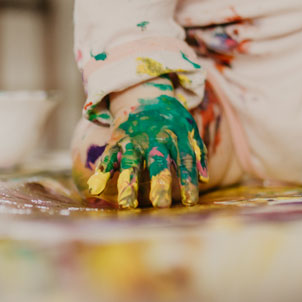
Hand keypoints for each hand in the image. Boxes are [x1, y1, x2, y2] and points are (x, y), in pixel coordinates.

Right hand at [86, 93, 207, 208]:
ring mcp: (134, 141)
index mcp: (176, 137)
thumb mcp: (189, 129)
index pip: (185, 160)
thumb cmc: (171, 119)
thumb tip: (205, 179)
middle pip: (158, 163)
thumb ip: (198, 152)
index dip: (189, 180)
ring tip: (127, 205)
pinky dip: (101, 172)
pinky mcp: (116, 141)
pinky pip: (108, 157)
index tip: (191, 201)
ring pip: (131, 163)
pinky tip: (95, 189)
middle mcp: (154, 139)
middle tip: (162, 205)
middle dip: (160, 184)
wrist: (144, 96)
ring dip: (129, 184)